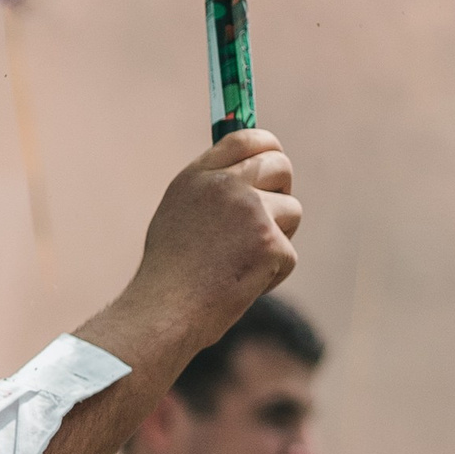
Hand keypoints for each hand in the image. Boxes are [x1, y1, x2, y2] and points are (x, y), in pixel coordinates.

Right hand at [90, 131, 300, 374]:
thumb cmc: (167, 276)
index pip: (246, 139)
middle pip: (280, 166)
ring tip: (240, 265)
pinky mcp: (270, 243)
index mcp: (197, 176)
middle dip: (282, 192)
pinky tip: (239, 287)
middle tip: (267, 221)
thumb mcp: (178, 217)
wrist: (163, 314)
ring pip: (291, 211)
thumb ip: (211, 191)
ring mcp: (250, 211)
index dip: (267, 148)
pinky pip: (288, 254)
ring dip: (277, 239)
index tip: (273, 163)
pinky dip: (271, 275)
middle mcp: (224, 185)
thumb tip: (251, 173)